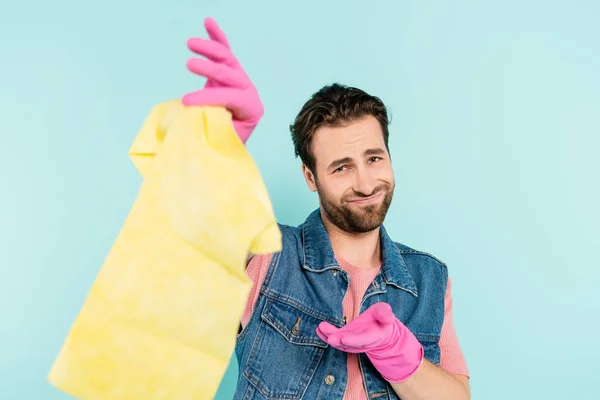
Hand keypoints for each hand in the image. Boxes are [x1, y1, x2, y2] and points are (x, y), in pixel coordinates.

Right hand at [182, 17, 263, 143]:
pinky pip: (224, 51)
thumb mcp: (223, 140)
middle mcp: (248, 90)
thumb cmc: (226, 142)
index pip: (231, 98)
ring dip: (209, 48)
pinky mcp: (229, 71)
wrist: (232, 140)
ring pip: (227, 58)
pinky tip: (208, 22)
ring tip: (191, 43)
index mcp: (251, 109)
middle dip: (210, 68)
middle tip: (189, 65)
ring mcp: (239, 79)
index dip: (209, 98)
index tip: (186, 101)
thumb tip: (194, 117)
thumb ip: (213, 128)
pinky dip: (216, 36)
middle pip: (231, 74)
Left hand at [316, 302, 423, 382]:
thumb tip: (389, 318)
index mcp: (373, 336)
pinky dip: (326, 335)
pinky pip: (335, 339)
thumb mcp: (385, 313)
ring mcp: (352, 342)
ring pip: (340, 343)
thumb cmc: (381, 319)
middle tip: (330, 338)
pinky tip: (318, 329)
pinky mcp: (344, 338)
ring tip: (321, 328)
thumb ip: (385, 314)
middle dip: (339, 341)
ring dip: (329, 337)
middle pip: (349, 344)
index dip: (353, 340)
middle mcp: (361, 342)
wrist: (379, 330)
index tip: (344, 338)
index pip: (363, 340)